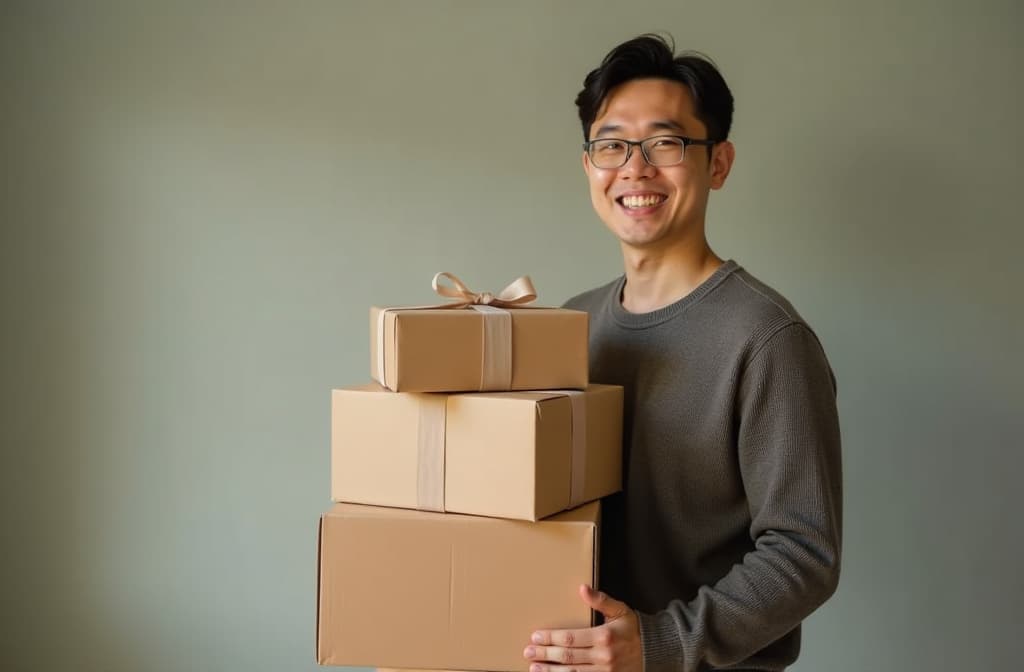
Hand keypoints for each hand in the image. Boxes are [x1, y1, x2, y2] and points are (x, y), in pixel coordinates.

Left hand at [523, 584, 641, 671]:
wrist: (654, 651)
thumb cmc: (633, 629)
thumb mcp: (620, 610)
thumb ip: (601, 600)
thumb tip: (583, 589)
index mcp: (604, 637)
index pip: (571, 639)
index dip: (551, 638)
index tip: (536, 636)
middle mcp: (603, 656)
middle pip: (568, 657)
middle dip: (545, 654)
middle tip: (528, 651)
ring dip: (551, 671)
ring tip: (534, 667)